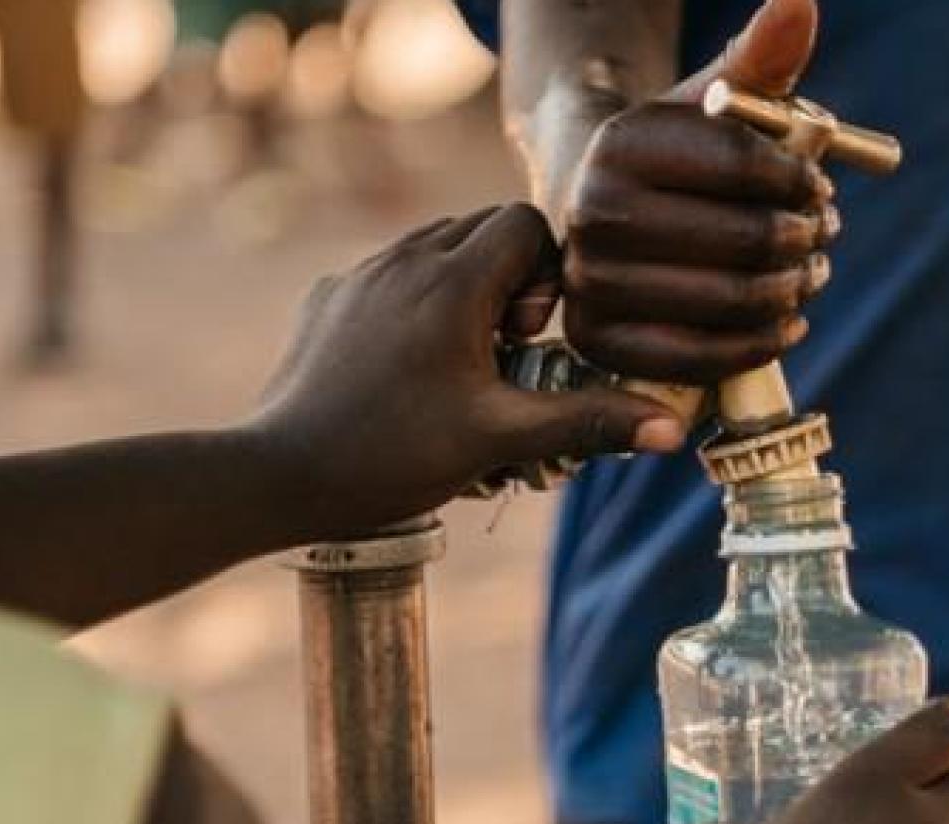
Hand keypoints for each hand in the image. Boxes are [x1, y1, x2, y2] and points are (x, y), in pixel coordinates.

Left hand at [249, 204, 683, 537]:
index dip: (546, 276)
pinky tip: (409, 371)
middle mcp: (403, 260)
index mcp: (451, 281)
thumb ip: (589, 421)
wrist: (277, 475)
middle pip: (483, 228)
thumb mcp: (502, 440)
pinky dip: (417, 305)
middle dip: (510, 281)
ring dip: (466, 291)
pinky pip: (391, 276)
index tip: (530, 338)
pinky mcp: (328, 299)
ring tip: (463, 365)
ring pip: (436, 248)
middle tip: (503, 355)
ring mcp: (359, 275)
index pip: (526, 223)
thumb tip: (672, 430)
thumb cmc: (391, 456)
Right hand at [561, 0, 837, 384]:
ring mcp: (589, 283)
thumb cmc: (680, 158)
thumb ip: (761, 59)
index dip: (800, 179)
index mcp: (621, 143)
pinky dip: (759, 343)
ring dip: (790, 291)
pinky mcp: (600, 342)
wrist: (603, 212)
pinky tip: (786, 321)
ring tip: (808, 274)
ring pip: (728, 301)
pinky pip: (700, 358)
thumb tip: (802, 3)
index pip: (742, 164)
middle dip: (802, 239)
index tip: (818, 186)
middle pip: (742, 239)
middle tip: (823, 236)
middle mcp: (591, 212)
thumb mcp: (715, 103)